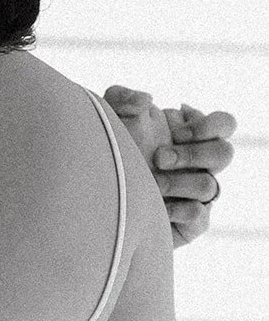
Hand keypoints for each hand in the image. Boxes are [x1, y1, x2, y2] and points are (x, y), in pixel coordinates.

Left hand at [104, 87, 236, 247]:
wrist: (95, 196)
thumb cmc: (108, 153)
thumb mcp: (109, 118)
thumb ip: (123, 97)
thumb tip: (147, 100)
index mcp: (189, 135)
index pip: (225, 124)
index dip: (210, 126)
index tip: (177, 132)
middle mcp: (198, 164)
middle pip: (225, 154)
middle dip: (193, 155)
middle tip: (158, 158)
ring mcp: (196, 194)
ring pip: (210, 186)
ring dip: (178, 182)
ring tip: (150, 183)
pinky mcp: (189, 223)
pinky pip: (201, 217)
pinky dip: (180, 210)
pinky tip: (158, 207)